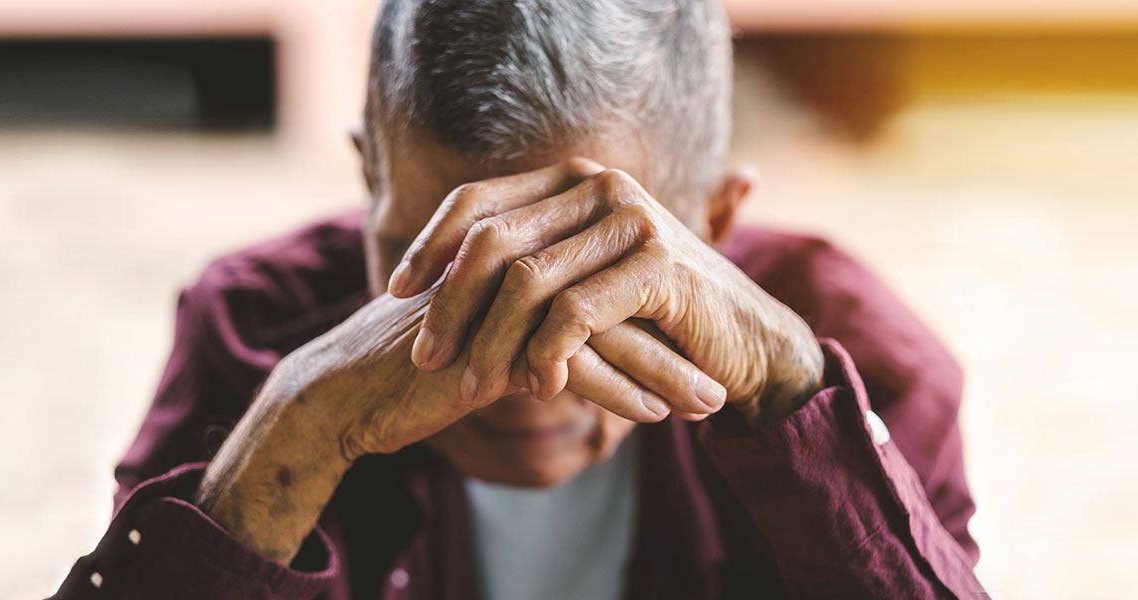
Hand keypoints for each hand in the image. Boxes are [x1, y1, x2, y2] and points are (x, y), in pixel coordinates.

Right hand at [199, 284, 715, 562]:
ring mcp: (499, 304)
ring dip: (662, 369)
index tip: (702, 341)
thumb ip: (533, 326)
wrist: (344, 394)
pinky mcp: (488, 347)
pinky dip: (618, 392)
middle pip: (614, 295)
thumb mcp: (482, 339)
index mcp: (513, 256)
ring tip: (709, 401)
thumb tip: (593, 342)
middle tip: (727, 370)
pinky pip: (569, 367)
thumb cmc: (413, 369)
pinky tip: (655, 416)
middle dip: (676, 338)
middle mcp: (510, 269)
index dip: (655, 309)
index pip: (603, 272)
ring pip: (602, 331)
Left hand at [388, 159, 824, 424]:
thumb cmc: (651, 321)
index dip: (428, 244)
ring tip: (471, 385)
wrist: (744, 345)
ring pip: (528, 282)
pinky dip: (548, 353)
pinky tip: (538, 387)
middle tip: (424, 356)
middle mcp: (601, 186)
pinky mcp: (660, 266)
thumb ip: (523, 268)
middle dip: (448, 302)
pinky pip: (577, 312)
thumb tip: (429, 281)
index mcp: (574, 180)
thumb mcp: (578, 285)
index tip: (393, 293)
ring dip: (492, 341)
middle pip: (492, 240)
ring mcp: (633, 220)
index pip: (477, 199)